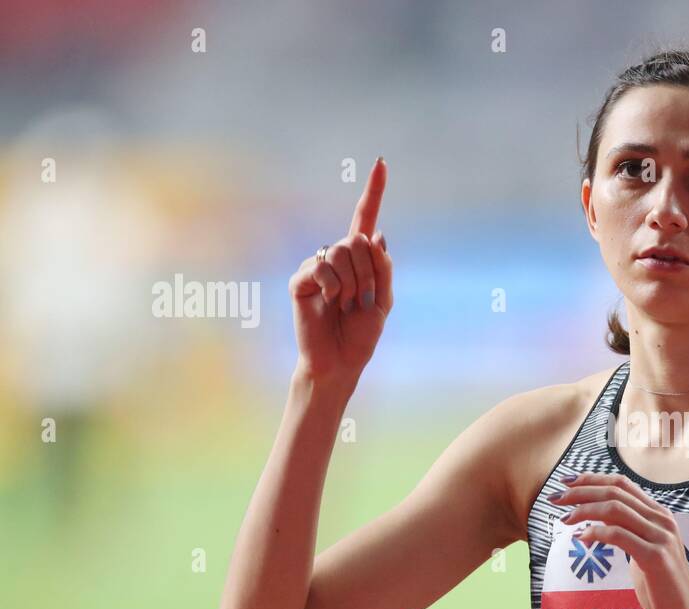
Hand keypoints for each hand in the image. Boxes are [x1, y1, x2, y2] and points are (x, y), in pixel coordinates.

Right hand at [287, 157, 392, 387]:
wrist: (340, 362)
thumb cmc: (361, 334)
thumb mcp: (384, 302)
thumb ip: (383, 268)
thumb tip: (377, 233)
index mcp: (360, 260)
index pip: (366, 219)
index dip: (374, 191)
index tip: (382, 162)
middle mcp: (337, 257)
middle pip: (358, 240)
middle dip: (369, 272)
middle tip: (363, 300)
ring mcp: (317, 266)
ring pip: (343, 252)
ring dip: (354, 283)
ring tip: (347, 304)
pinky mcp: (301, 280)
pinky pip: (323, 268)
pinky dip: (335, 288)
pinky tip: (331, 302)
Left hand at [554, 473, 688, 608]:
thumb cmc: (662, 588)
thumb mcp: (645, 553)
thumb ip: (630, 535)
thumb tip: (602, 524)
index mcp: (660, 515)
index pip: (623, 484)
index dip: (592, 479)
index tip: (567, 481)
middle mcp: (662, 520)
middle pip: (615, 491)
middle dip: (581, 491)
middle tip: (555, 499)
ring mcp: (661, 537)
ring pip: (615, 508)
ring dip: (584, 510)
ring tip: (565, 519)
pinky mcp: (655, 556)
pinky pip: (619, 535)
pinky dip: (596, 532)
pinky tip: (581, 538)